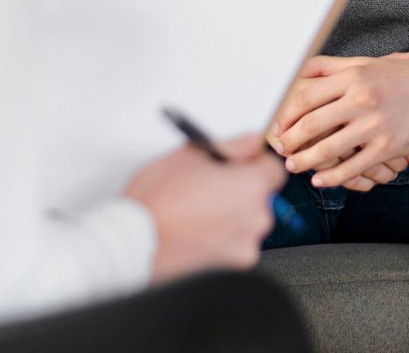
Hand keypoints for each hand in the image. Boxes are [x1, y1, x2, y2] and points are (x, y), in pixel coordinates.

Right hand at [125, 134, 284, 279]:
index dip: (255, 162)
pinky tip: (198, 229)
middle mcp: (256, 219)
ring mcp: (245, 245)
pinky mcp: (231, 266)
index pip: (273, 169)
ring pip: (248, 220)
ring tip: (198, 209)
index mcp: (252, 187)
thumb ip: (232, 145)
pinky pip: (236, 243)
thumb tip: (250, 142)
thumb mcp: (192, 154)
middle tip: (211, 184)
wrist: (134, 241)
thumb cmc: (157, 201)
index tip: (240, 162)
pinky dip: (223, 237)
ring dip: (232, 213)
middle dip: (241, 188)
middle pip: (261, 196)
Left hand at [271, 51, 408, 188]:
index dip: (286, 114)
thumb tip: (301, 69)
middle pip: (311, 124)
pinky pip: (352, 168)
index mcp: (354, 76)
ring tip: (294, 165)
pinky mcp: (387, 147)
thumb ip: (333, 68)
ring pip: (328, 149)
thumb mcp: (368, 64)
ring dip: (305, 161)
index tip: (277, 124)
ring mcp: (374, 125)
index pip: (306, 97)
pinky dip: (332, 177)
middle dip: (290, 140)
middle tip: (279, 149)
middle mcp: (361, 98)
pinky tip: (321, 180)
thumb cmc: (404, 77)